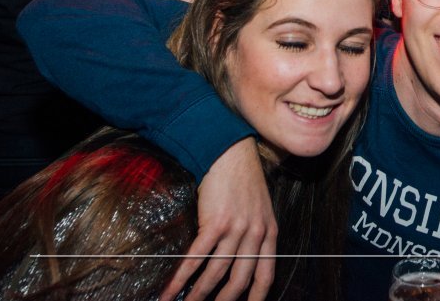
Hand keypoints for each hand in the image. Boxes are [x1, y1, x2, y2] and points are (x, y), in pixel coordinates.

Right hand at [160, 138, 276, 300]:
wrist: (230, 153)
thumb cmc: (243, 180)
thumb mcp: (260, 208)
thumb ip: (256, 234)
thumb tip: (241, 261)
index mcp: (269, 233)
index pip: (266, 275)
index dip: (256, 297)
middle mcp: (255, 234)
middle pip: (239, 280)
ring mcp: (236, 229)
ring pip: (216, 273)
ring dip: (198, 294)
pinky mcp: (215, 223)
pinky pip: (196, 258)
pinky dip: (181, 278)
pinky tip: (170, 290)